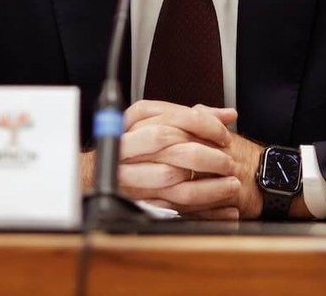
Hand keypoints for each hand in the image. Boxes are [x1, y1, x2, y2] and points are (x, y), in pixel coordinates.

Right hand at [77, 102, 241, 217]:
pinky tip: (223, 210)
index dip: (204, 126)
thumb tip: (228, 114)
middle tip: (228, 160)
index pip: (174, 117)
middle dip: (205, 154)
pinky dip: (201, 211)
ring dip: (206, 184)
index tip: (224, 136)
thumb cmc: (135, 144)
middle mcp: (128, 145)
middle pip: (168, 143)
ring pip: (169, 177)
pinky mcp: (135, 199)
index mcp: (134, 120)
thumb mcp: (158, 121)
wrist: (95, 173)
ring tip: (230, 184)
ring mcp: (129, 174)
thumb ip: (194, 116)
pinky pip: (170, 207)